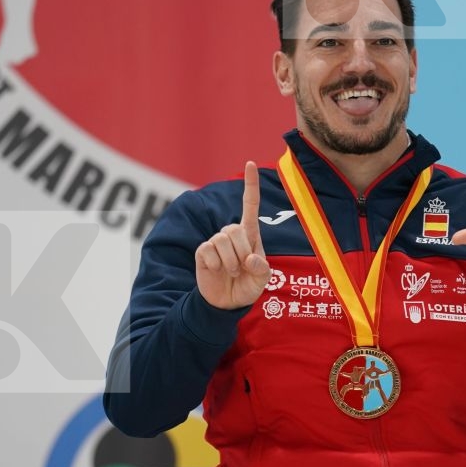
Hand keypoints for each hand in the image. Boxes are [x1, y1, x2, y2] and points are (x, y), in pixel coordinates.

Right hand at [195, 161, 271, 307]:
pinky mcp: (203, 252)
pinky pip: (208, 251)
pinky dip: (216, 265)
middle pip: (235, 229)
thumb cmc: (247, 286)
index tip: (250, 163)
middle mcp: (231, 234)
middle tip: (242, 269)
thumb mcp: (262, 280)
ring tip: (232, 273)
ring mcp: (215, 241)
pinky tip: (217, 271)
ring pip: (222, 240)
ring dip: (230, 262)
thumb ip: (262, 269)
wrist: (227, 302)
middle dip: (241, 252)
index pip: (250, 205)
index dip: (250, 185)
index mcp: (250, 234)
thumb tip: (249, 258)